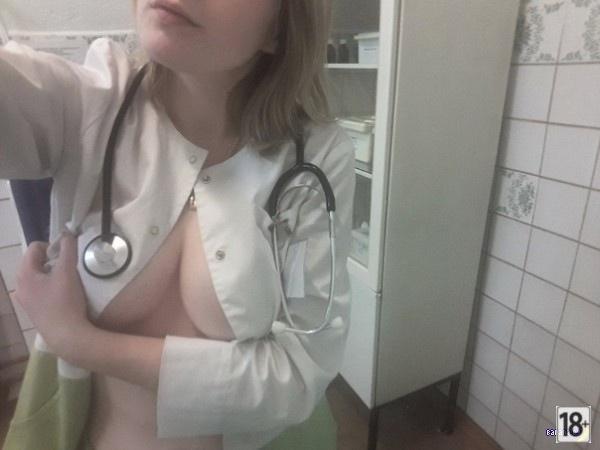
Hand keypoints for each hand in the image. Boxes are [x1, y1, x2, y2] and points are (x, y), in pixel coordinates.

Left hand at [15, 230, 91, 357]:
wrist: (66, 335)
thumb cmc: (65, 301)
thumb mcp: (68, 271)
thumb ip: (68, 248)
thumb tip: (67, 233)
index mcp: (24, 273)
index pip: (35, 247)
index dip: (53, 247)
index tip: (66, 258)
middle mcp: (19, 285)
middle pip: (35, 261)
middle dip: (52, 261)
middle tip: (67, 270)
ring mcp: (24, 299)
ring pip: (37, 276)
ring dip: (51, 274)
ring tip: (66, 283)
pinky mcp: (32, 310)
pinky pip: (38, 289)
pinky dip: (49, 287)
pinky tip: (62, 297)